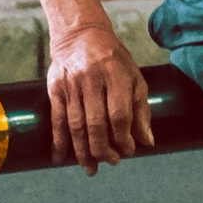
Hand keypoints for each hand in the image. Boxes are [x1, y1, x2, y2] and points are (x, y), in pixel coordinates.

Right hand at [45, 15, 154, 170]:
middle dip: (103, 149)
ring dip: (83, 151)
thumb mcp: (134, 77)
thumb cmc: (113, 59)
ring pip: (76, 125)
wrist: (80, 35)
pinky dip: (59, 142)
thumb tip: (147, 142)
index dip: (124, 138)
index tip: (129, 150)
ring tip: (91, 168)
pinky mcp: (55, 89)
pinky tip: (61, 159)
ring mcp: (71, 84)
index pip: (119, 114)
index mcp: (116, 74)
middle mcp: (92, 79)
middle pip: (96, 123)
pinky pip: (57, 120)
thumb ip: (141, 109)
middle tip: (112, 161)